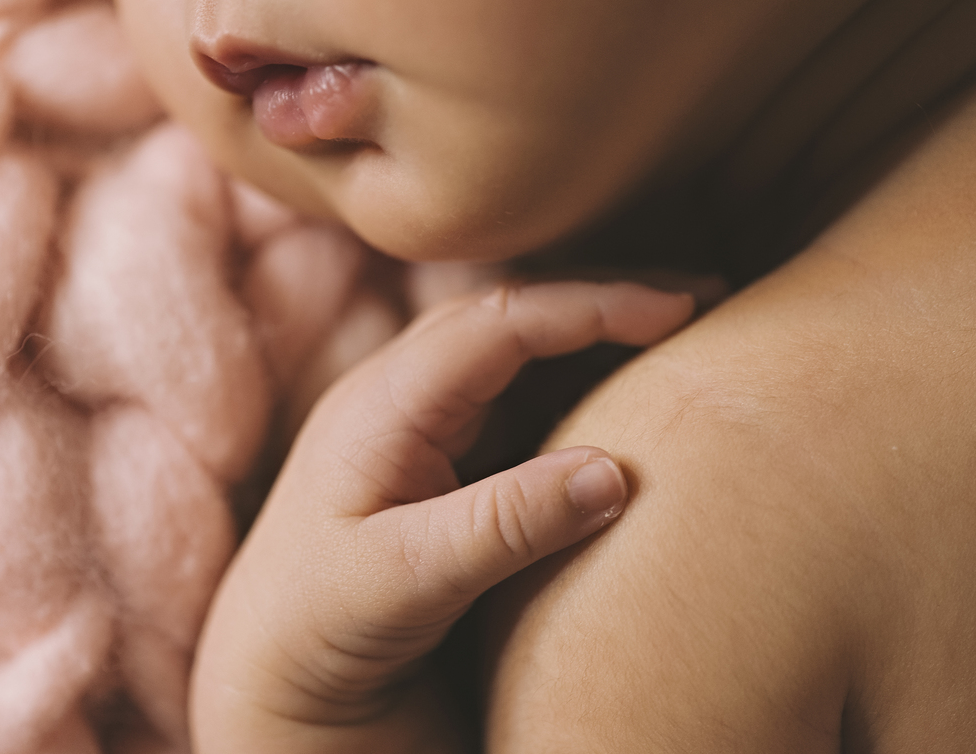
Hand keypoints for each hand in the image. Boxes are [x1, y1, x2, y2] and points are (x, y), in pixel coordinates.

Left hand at [191, 282, 693, 753]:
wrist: (271, 678)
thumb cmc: (314, 628)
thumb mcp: (399, 582)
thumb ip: (501, 525)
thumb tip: (618, 474)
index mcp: (381, 404)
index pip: (495, 322)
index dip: (589, 304)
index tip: (676, 306)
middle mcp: (403, 396)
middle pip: (513, 314)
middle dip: (604, 298)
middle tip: (704, 299)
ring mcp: (425, 426)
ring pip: (522, 351)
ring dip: (598, 335)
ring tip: (686, 329)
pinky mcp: (446, 462)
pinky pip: (524, 401)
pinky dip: (583, 386)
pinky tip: (632, 393)